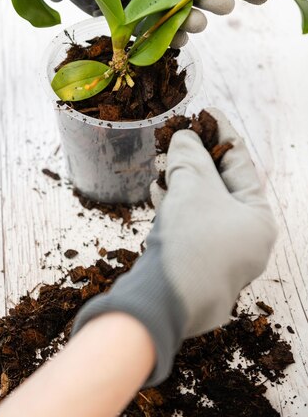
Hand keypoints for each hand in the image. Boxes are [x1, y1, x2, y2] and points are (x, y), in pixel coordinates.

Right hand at [72, 108, 276, 385]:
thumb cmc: (191, 243)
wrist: (162, 305)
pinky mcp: (194, 267)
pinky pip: (188, 227)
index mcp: (258, 220)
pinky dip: (174, 207)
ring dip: (182, 181)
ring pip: (202, 208)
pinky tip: (157, 190)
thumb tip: (183, 138)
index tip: (205, 112)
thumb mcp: (193, 189)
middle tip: (179, 135)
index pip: (241, 165)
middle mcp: (245, 240)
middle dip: (197, 159)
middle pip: (221, 186)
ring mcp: (220, 257)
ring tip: (164, 160)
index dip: (221, 134)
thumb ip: (189, 157)